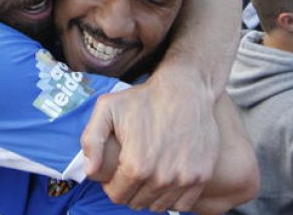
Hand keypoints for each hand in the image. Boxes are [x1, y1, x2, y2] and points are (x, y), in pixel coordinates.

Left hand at [82, 75, 217, 211]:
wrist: (185, 89)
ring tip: (149, 172)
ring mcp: (184, 178)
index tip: (117, 170)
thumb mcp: (107, 108)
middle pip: (137, 202)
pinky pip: (183, 205)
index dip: (112, 184)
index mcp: (137, 165)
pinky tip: (167, 178)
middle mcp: (162, 177)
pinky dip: (173, 197)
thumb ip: (91, 140)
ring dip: (150, 194)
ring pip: (158, 205)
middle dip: (130, 189)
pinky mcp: (202, 176)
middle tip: (133, 168)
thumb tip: (90, 171)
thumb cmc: (144, 98)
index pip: (117, 195)